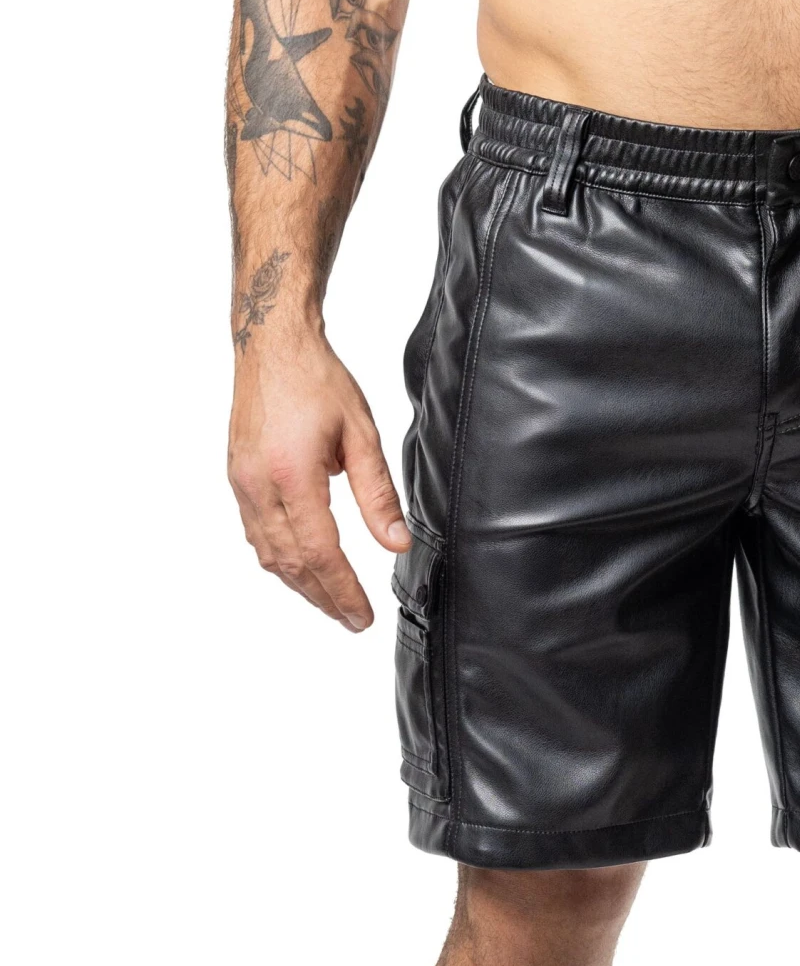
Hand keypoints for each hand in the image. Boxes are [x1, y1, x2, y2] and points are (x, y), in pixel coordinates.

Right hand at [228, 337, 410, 631]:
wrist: (270, 344)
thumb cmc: (316, 380)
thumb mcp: (360, 434)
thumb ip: (378, 494)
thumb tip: (396, 543)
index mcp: (292, 475)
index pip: (320, 553)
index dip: (343, 591)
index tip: (362, 616)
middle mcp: (259, 485)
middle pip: (292, 563)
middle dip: (324, 598)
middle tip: (353, 621)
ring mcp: (242, 484)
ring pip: (269, 555)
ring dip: (301, 585)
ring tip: (332, 604)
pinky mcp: (238, 479)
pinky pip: (257, 535)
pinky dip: (281, 561)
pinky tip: (300, 570)